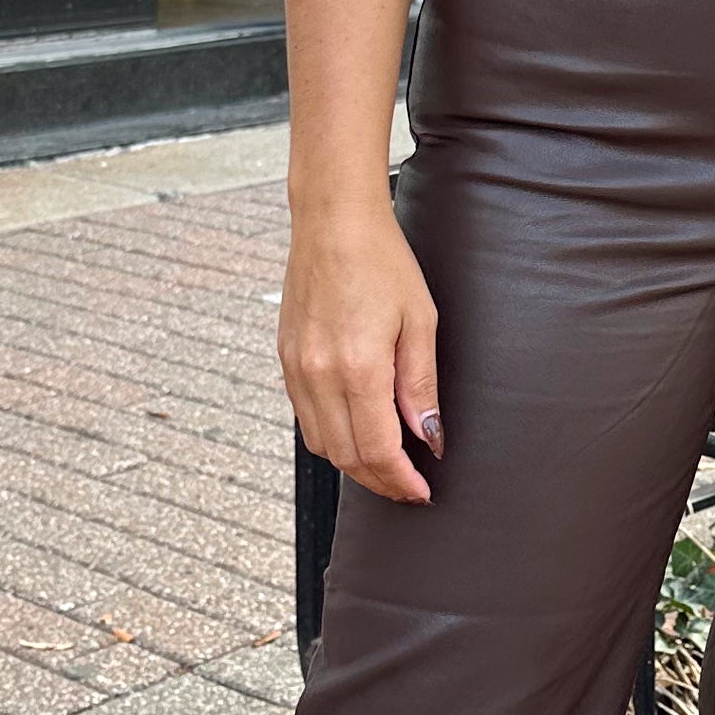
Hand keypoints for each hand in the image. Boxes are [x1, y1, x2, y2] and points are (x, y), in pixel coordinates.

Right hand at [281, 203, 441, 504]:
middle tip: (410, 486)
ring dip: (354, 464)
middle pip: (347, 457)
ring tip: (387, 463)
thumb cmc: (383, 263)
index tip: (422, 491)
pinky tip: (357, 430)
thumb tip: (429, 439)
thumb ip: (421, 386)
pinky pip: (306, 418)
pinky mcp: (286, 359)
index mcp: (358, 367)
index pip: (377, 451)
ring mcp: (296, 369)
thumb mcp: (420, 322)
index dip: (401, 480)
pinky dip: (332, 437)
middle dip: (380, 480)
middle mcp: (319, 375)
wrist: (333, 222)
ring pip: (322, 444)